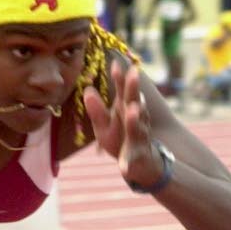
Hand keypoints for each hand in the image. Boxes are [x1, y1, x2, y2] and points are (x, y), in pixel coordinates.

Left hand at [84, 63, 163, 187]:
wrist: (143, 164)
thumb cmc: (122, 139)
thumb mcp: (105, 125)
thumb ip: (97, 109)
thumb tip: (87, 89)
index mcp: (126, 111)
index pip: (123, 91)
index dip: (120, 78)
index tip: (115, 63)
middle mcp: (136, 120)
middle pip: (134, 102)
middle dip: (133, 89)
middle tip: (133, 73)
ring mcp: (139, 138)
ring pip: (138, 127)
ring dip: (135, 119)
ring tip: (131, 110)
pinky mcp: (138, 157)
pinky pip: (133, 159)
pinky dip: (128, 162)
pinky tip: (123, 167)